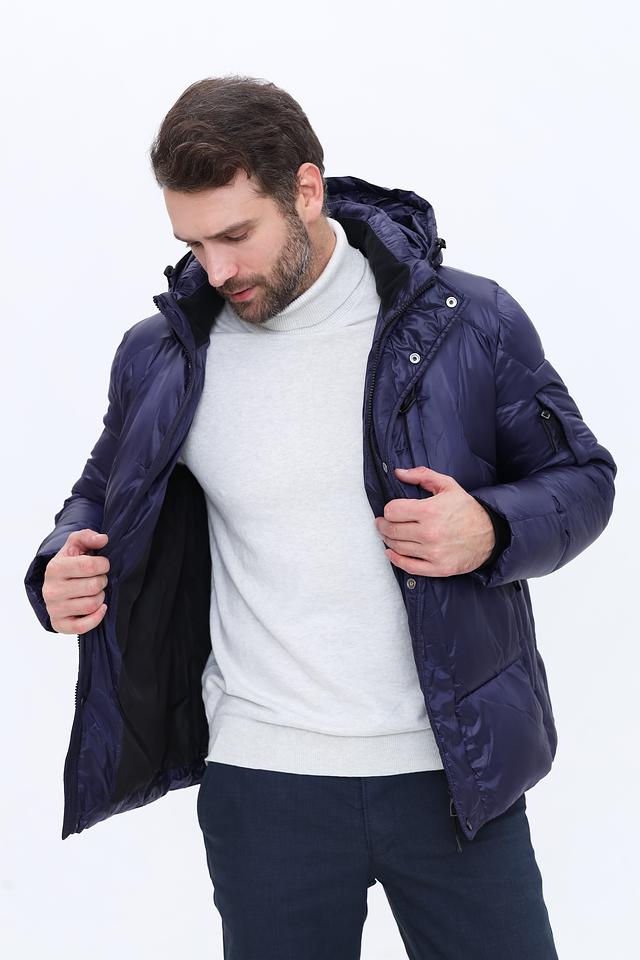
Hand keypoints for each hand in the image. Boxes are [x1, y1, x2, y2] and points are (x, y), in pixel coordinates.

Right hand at [42, 529, 109, 633]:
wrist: (57, 584)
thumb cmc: (70, 563)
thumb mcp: (76, 545)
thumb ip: (88, 536)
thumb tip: (103, 539)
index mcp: (55, 568)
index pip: (89, 566)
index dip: (103, 565)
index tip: (103, 565)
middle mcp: (51, 590)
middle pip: (93, 586)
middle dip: (102, 581)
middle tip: (99, 579)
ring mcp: (54, 609)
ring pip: (91, 605)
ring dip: (100, 597)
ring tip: (95, 591)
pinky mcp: (59, 624)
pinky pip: (83, 627)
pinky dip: (96, 617)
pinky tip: (100, 607)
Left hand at [373, 466, 494, 576]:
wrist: (491, 534)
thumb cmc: (467, 509)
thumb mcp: (448, 485)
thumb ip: (422, 475)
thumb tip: (398, 472)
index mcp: (430, 511)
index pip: (393, 511)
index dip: (389, 509)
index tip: (391, 510)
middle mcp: (430, 533)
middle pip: (391, 530)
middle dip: (383, 525)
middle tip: (382, 523)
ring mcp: (433, 553)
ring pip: (397, 547)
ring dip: (388, 540)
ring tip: (388, 534)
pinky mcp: (438, 568)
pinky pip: (408, 566)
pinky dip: (395, 560)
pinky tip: (391, 553)